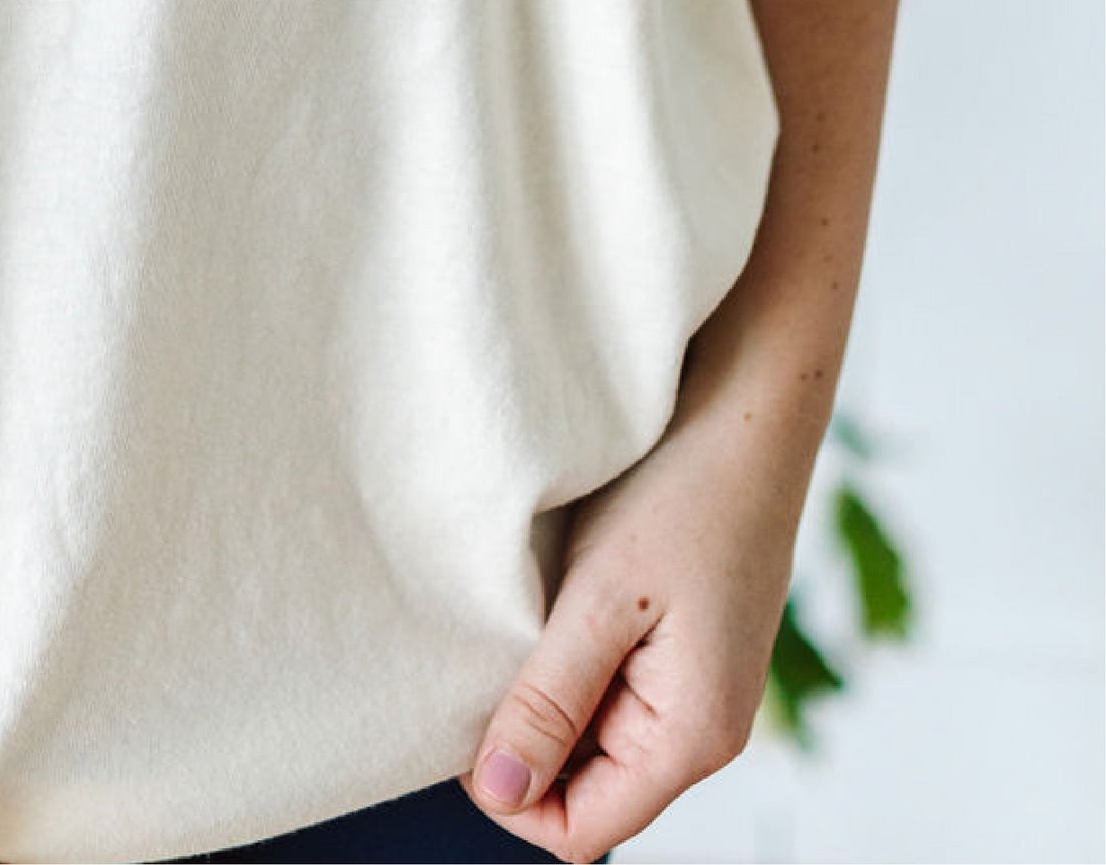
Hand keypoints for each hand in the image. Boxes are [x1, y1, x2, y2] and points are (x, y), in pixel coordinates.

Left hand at [457, 370, 822, 863]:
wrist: (753, 400)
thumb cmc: (687, 488)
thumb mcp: (603, 596)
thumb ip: (550, 700)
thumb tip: (501, 794)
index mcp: (692, 735)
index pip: (580, 830)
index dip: (511, 793)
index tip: (468, 715)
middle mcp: (704, 727)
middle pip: (586, 787)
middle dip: (527, 738)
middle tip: (489, 653)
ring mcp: (698, 684)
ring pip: (594, 734)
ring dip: (547, 691)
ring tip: (525, 615)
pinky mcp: (688, 643)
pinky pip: (613, 685)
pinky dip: (572, 655)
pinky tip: (555, 598)